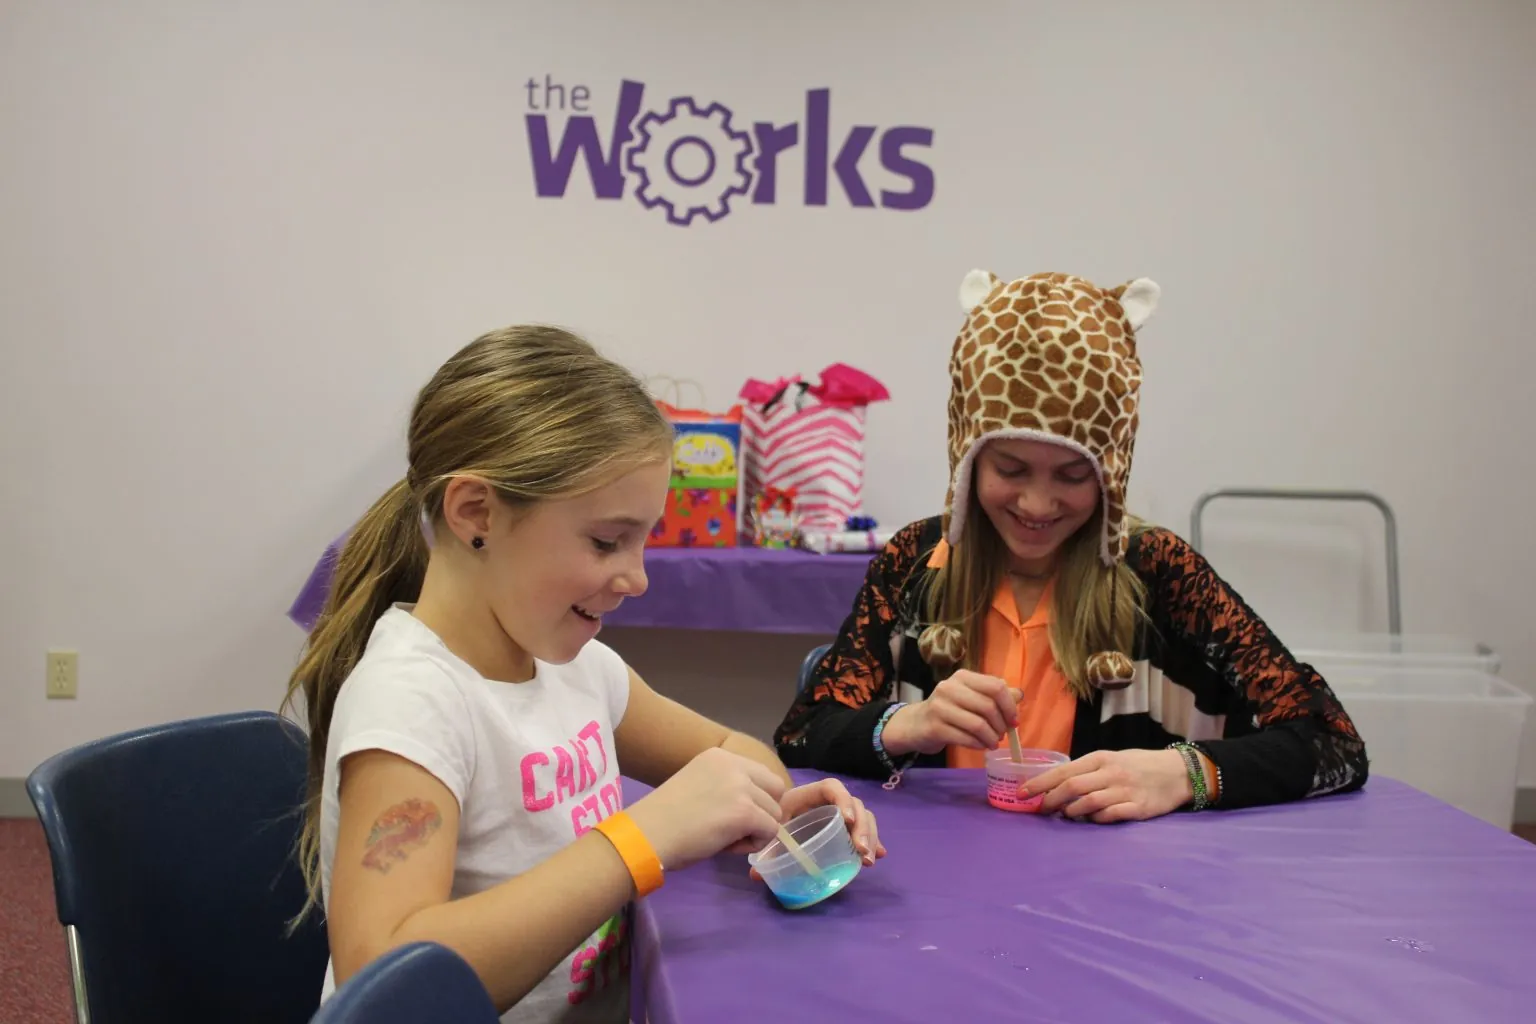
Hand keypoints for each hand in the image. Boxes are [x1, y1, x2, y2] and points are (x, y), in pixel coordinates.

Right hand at [626, 747, 787, 871]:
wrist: (647, 834)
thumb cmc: (664, 819)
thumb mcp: (699, 786)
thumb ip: (727, 787)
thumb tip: (757, 808)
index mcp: (720, 756)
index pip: (761, 775)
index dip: (756, 799)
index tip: (733, 815)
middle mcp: (733, 765)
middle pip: (776, 790)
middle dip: (763, 812)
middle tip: (737, 828)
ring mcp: (740, 787)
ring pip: (775, 813)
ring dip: (756, 830)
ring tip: (726, 839)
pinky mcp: (744, 812)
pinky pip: (770, 831)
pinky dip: (755, 844)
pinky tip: (728, 846)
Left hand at [748, 778, 885, 880]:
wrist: (766, 823)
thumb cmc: (767, 823)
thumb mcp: (767, 835)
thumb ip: (764, 852)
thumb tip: (757, 874)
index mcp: (806, 797)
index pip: (831, 787)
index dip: (842, 799)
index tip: (845, 821)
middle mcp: (826, 803)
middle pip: (853, 804)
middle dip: (861, 826)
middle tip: (861, 850)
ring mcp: (837, 816)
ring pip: (862, 817)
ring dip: (869, 836)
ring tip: (868, 860)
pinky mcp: (842, 830)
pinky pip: (862, 830)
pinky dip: (872, 841)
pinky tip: (877, 856)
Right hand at [879, 670, 1021, 756]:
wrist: (916, 724)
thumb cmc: (950, 710)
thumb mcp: (971, 697)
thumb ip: (994, 694)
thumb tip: (1018, 695)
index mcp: (962, 677)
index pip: (995, 686)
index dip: (1009, 705)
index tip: (1014, 720)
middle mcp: (949, 688)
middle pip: (988, 706)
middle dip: (1001, 725)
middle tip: (1002, 735)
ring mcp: (940, 707)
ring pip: (978, 724)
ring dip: (992, 738)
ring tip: (993, 743)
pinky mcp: (935, 727)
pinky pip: (967, 738)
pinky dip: (979, 745)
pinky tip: (980, 746)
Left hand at [1025, 749, 1193, 823]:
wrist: (1178, 772)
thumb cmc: (1139, 765)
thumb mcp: (1112, 760)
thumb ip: (1088, 771)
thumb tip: (1057, 784)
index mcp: (1101, 759)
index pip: (1063, 771)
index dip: (1040, 783)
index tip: (1022, 793)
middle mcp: (1111, 773)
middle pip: (1072, 787)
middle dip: (1050, 800)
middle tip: (1040, 810)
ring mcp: (1125, 791)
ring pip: (1088, 803)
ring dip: (1072, 812)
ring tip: (1066, 815)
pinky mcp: (1138, 808)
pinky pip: (1110, 816)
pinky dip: (1096, 820)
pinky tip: (1091, 820)